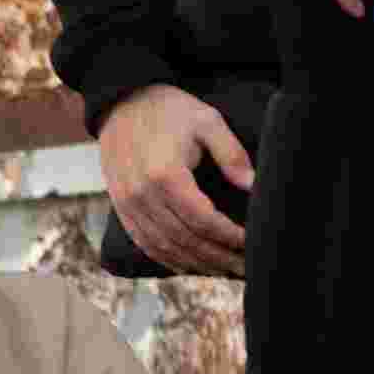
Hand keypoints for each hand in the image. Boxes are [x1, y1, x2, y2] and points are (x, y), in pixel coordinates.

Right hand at [98, 83, 250, 276]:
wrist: (121, 101)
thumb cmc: (168, 109)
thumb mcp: (206, 120)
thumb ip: (231, 153)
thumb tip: (253, 187)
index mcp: (165, 175)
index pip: (204, 221)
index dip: (230, 238)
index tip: (253, 245)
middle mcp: (142, 195)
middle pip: (186, 241)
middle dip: (219, 258)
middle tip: (246, 269)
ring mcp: (127, 204)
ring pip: (166, 248)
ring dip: (197, 265)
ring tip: (225, 272)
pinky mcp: (120, 207)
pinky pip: (146, 243)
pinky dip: (170, 259)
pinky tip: (191, 266)